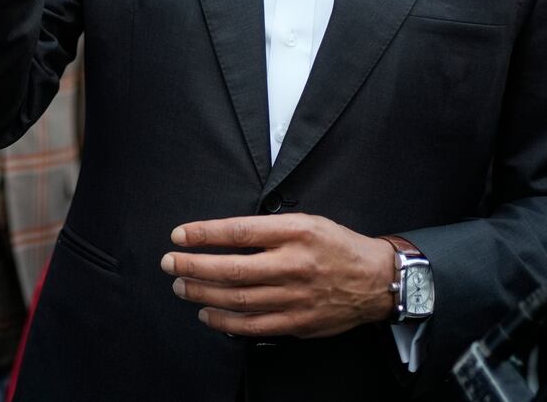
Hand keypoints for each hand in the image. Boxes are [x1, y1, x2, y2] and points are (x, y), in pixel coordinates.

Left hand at [162, 215, 396, 337]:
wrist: (377, 280)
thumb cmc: (337, 246)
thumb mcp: (306, 222)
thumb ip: (268, 229)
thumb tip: (225, 235)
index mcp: (295, 232)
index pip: (239, 231)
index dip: (204, 234)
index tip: (180, 235)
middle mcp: (294, 264)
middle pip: (232, 267)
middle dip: (193, 265)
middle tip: (170, 262)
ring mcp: (296, 296)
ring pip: (238, 298)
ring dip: (203, 293)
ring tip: (181, 286)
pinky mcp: (298, 322)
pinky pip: (253, 325)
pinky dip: (225, 321)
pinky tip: (207, 313)